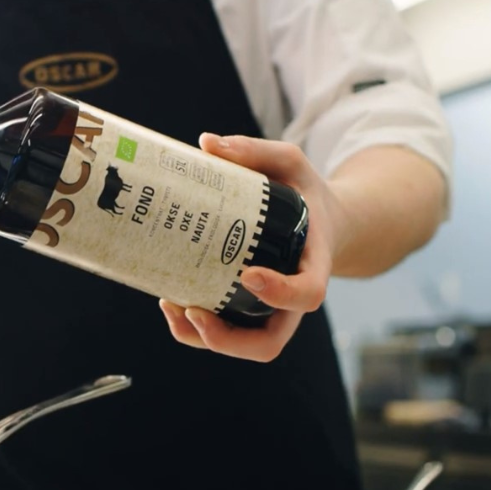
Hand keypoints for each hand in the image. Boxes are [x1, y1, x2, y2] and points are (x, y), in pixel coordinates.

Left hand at [159, 133, 345, 361]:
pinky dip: (195, 329)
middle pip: (269, 342)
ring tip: (170, 306)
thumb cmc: (305, 193)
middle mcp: (293, 297)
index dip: (280, 294)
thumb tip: (206, 144)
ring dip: (203, 337)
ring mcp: (271, 310)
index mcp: (315, 263)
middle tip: (192, 311)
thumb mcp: (291, 163)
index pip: (308, 294)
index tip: (247, 274)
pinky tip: (170, 303)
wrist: (320, 220)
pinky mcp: (249, 310)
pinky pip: (226, 333)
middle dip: (227, 338)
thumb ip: (255, 151)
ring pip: (243, 345)